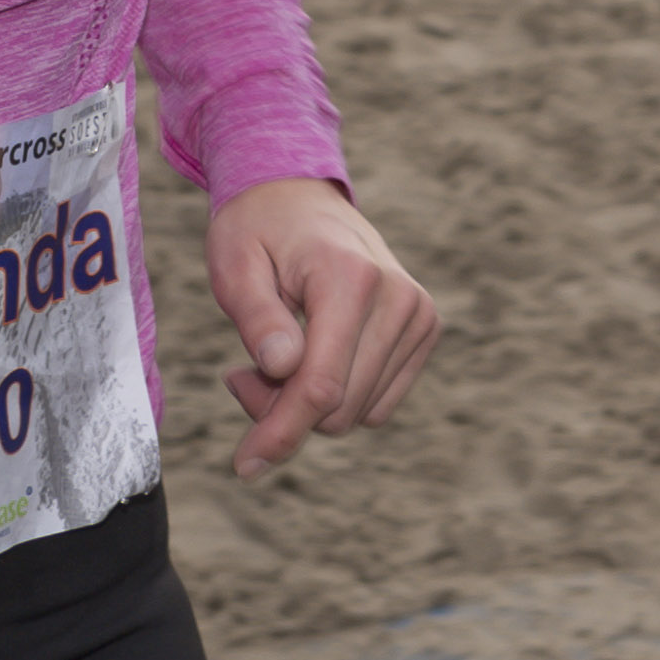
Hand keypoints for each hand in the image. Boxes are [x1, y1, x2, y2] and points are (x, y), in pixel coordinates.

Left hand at [205, 177, 435, 476]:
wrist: (298, 194)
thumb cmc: (257, 230)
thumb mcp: (235, 265)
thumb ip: (258, 318)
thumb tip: (283, 368)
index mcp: (351, 277)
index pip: (321, 386)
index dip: (280, 432)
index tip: (243, 465)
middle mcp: (399, 297)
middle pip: (339, 407)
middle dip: (283, 409)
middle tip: (242, 375)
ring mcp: (419, 313)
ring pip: (358, 413)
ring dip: (308, 404)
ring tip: (276, 355)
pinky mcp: (424, 329)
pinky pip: (377, 404)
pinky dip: (338, 397)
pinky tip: (310, 358)